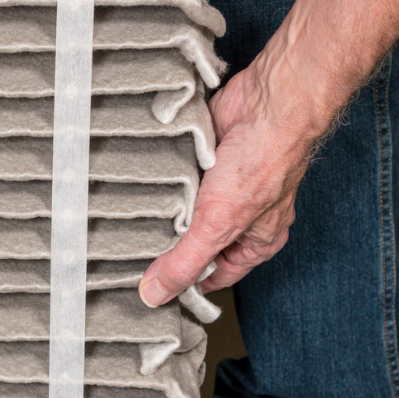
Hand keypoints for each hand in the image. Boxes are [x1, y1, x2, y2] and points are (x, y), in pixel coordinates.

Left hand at [138, 48, 332, 305]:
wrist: (267, 103)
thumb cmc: (262, 162)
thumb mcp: (219, 224)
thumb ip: (186, 262)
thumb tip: (156, 294)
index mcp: (253, 242)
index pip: (212, 276)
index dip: (182, 283)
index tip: (147, 289)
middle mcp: (239, 217)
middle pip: (193, 243)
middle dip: (167, 245)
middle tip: (131, 251)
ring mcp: (220, 188)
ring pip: (181, 210)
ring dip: (163, 210)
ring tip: (134, 215)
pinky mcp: (203, 160)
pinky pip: (175, 179)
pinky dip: (162, 180)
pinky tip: (144, 184)